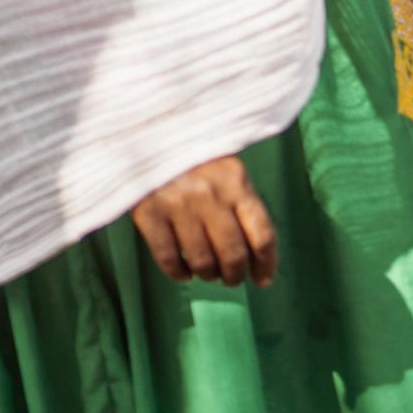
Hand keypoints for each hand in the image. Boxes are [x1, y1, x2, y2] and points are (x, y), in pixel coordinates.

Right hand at [129, 155, 276, 286]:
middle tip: (232, 279)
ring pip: (201, 259)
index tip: (264, 279)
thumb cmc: (193, 154)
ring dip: (208, 273)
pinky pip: (168, 257)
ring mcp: (179, 205)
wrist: (147, 133)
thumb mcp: (226, 167)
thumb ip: (240, 200)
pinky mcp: (149, 214)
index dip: (266, 263)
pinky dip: (178, 272)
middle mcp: (211, 195)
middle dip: (235, 274)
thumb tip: (255, 248)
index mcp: (237, 181)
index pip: (262, 232)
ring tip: (208, 273)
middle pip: (233, 252)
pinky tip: (183, 272)